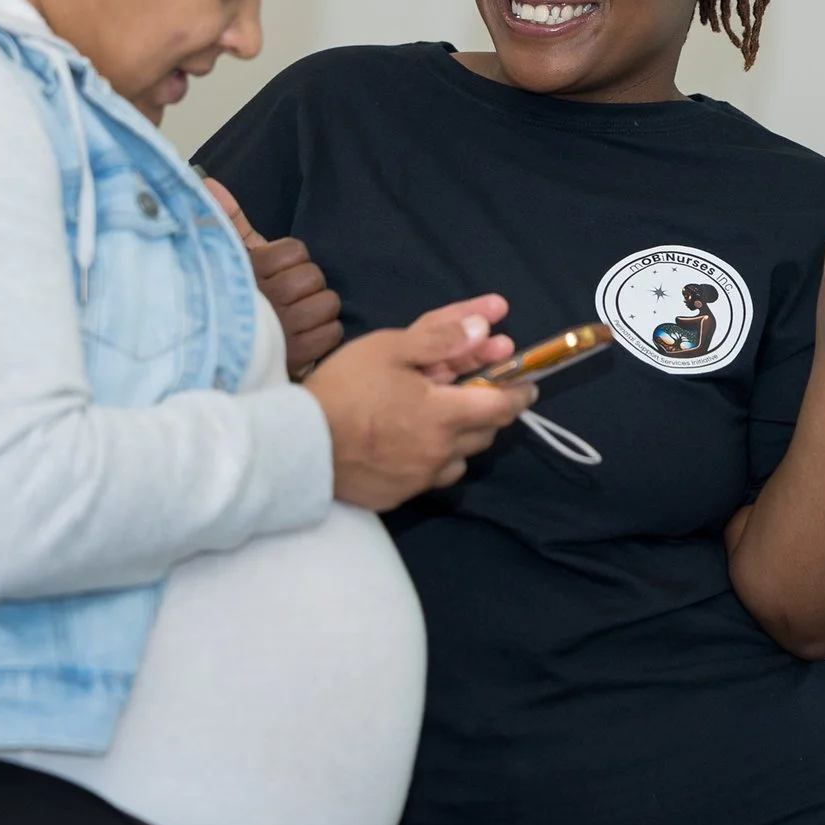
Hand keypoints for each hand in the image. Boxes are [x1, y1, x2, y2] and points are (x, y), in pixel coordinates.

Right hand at [204, 177, 345, 379]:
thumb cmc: (235, 297)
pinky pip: (331, 333)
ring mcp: (281, 329)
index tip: (276, 271)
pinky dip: (326, 333)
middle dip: (308, 284)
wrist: (222, 354)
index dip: (292, 259)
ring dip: (320, 309)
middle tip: (291, 294)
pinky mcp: (295, 356)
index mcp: (249, 270)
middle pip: (314, 277)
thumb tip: (209, 182)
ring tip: (300, 315)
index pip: (296, 251)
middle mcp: (266, 299)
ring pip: (327, 304)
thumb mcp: (229, 256)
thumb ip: (227, 220)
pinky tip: (308, 334)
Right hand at [303, 295, 535, 511]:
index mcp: (444, 414)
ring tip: (439, 418)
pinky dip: (433, 459)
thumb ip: (441, 338)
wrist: (297, 445)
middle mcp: (441, 452)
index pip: (502, 407)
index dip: (519, 393)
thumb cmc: (344, 389)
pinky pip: (431, 477)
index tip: (527, 385)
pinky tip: (411, 444)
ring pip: (460, 458)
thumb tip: (486, 327)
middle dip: (488, 410)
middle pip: (485, 433)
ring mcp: (420, 479)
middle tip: (475, 391)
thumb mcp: (390, 348)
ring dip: (462, 437)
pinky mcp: (399, 497)